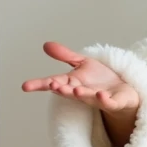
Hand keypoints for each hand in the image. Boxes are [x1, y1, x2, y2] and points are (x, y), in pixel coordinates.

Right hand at [22, 41, 139, 114]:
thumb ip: (65, 56)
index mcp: (72, 83)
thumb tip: (45, 45)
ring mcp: (96, 98)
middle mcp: (81, 92)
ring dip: (81, 94)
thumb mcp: (82, 63)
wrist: (122, 92)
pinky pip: (108, 102)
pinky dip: (104, 99)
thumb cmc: (100, 80)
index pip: (53, 83)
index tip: (25, 86)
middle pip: (69, 91)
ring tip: (75, 91)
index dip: (39, 85)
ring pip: (87, 97)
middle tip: (52, 85)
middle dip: (61, 89)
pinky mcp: (113, 102)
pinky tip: (101, 95)